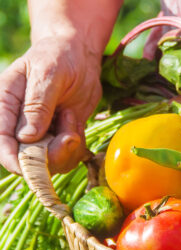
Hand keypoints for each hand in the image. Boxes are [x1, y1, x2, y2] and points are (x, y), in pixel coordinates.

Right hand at [0, 36, 101, 174]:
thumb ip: (37, 104)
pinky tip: (77, 124)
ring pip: (50, 160)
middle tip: (70, 134)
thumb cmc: (58, 57)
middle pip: (27, 157)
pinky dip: (76, 147)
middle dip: (51, 155)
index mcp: (6, 105)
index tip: (31, 167)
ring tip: (71, 117)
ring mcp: (42, 132)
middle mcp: (21, 123)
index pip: (1, 140)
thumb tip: (27, 137)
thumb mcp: (47, 74)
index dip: (13, 159)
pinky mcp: (61, 135)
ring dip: (67, 149)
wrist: (79, 56)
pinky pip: (68, 155)